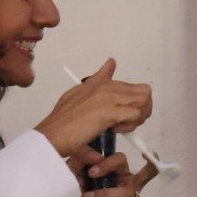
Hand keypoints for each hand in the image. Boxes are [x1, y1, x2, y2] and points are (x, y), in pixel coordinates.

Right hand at [36, 58, 151, 160]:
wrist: (52, 134)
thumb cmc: (62, 121)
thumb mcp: (78, 93)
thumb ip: (97, 78)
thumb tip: (111, 62)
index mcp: (100, 82)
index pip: (132, 86)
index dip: (133, 102)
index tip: (124, 114)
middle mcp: (106, 87)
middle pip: (144, 91)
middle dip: (142, 109)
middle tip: (128, 122)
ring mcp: (109, 98)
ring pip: (144, 101)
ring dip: (138, 117)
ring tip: (121, 127)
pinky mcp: (110, 112)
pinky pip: (136, 115)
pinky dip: (130, 126)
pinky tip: (115, 130)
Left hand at [62, 150, 148, 196]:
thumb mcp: (72, 173)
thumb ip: (82, 158)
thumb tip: (97, 155)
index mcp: (116, 173)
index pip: (121, 159)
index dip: (108, 161)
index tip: (90, 171)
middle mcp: (127, 184)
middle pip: (138, 169)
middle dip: (112, 167)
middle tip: (92, 173)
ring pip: (129, 191)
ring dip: (106, 192)